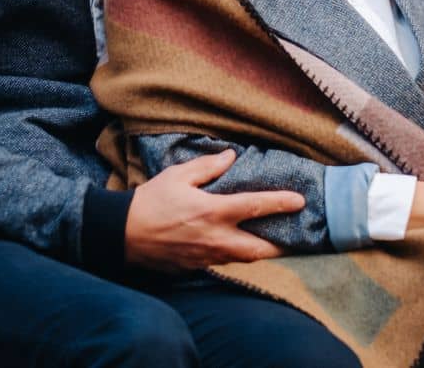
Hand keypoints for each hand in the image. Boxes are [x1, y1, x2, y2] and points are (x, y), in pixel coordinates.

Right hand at [123, 150, 305, 271]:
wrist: (123, 235)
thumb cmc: (150, 202)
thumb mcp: (177, 176)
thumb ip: (207, 167)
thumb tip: (231, 157)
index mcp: (213, 212)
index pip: (255, 206)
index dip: (281, 203)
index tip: (300, 201)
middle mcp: (215, 238)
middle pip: (259, 248)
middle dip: (280, 245)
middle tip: (295, 237)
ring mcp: (207, 257)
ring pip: (243, 258)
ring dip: (259, 250)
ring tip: (273, 241)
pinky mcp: (197, 267)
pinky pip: (224, 262)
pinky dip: (237, 254)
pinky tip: (239, 246)